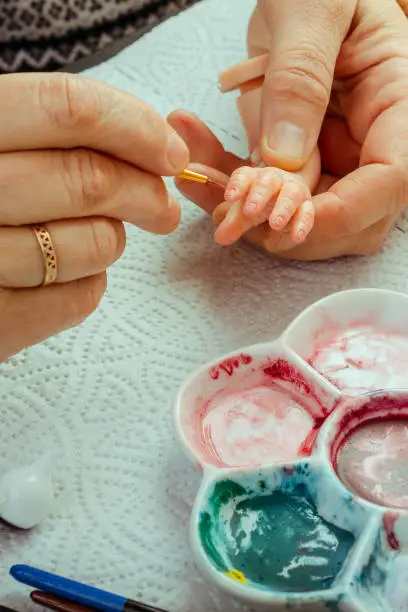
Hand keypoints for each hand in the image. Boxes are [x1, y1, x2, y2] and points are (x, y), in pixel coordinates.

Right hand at [0, 72, 187, 360]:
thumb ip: (57, 134)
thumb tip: (160, 147)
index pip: (67, 108)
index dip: (135, 127)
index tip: (171, 152)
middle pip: (90, 180)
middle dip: (147, 194)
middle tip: (162, 208)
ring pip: (95, 244)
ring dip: (113, 241)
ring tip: (97, 238)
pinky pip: (81, 298)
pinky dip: (90, 283)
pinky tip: (68, 273)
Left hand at [170, 0, 407, 259]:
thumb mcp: (313, 8)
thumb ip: (300, 79)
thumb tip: (283, 158)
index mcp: (397, 103)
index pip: (391, 179)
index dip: (343, 213)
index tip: (283, 218)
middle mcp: (369, 141)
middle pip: (348, 219)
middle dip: (285, 226)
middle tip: (227, 209)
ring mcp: (333, 156)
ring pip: (298, 215)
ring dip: (246, 212)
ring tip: (196, 175)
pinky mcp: (295, 160)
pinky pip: (264, 192)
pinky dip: (228, 187)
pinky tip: (196, 162)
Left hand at [213, 165, 313, 245]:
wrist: (284, 206)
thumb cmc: (258, 207)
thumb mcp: (241, 215)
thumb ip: (230, 224)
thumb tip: (220, 237)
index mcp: (252, 178)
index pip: (244, 176)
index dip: (237, 185)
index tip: (229, 197)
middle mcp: (273, 181)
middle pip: (267, 182)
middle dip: (258, 195)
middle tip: (249, 211)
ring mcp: (292, 192)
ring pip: (290, 195)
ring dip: (283, 209)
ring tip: (275, 224)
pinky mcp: (305, 206)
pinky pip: (306, 213)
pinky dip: (302, 224)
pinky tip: (296, 237)